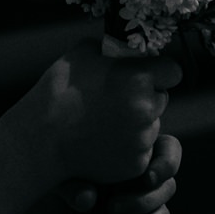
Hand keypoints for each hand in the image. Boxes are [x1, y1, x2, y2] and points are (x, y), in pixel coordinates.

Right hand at [20, 39, 182, 184]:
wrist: (41, 139)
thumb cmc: (59, 91)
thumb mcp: (82, 53)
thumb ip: (111, 49)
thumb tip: (123, 49)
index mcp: (137, 78)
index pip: (173, 71)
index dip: (160, 71)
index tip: (146, 74)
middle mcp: (146, 109)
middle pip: (162, 99)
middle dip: (146, 97)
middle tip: (116, 99)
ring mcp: (142, 140)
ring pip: (151, 126)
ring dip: (136, 123)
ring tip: (102, 122)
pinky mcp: (136, 164)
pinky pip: (141, 150)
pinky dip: (127, 147)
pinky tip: (102, 141)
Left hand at [61, 134, 181, 213]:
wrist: (46, 206)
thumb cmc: (59, 174)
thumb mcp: (59, 171)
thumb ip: (72, 183)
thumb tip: (87, 199)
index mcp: (135, 153)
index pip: (169, 150)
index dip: (167, 163)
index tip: (147, 177)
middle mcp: (144, 180)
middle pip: (167, 188)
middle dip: (143, 201)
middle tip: (111, 208)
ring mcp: (142, 209)